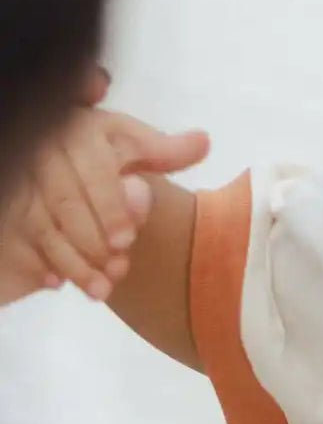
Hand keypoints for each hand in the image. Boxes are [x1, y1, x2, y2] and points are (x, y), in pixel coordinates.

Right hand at [0, 76, 207, 307]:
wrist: (58, 158)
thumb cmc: (100, 153)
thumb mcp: (131, 146)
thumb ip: (163, 150)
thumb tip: (203, 142)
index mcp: (79, 132)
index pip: (94, 172)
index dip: (110, 208)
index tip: (127, 240)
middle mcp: (45, 153)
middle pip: (65, 203)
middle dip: (94, 242)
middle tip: (119, 269)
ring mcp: (22, 183)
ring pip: (42, 225)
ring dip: (73, 261)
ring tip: (101, 290)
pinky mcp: (10, 210)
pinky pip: (17, 239)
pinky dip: (37, 263)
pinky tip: (54, 283)